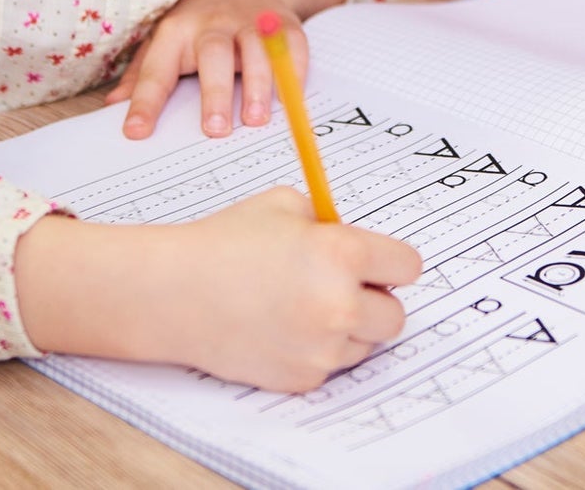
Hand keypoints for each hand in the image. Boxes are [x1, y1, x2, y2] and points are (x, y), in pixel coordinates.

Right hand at [16, 188, 422, 391]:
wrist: (176, 291)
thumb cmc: (227, 240)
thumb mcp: (286, 205)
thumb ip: (331, 223)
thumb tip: (363, 244)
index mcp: (342, 254)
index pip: (407, 267)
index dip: (393, 262)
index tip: (380, 263)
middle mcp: (339, 305)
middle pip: (395, 315)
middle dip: (375, 299)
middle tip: (345, 285)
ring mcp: (321, 348)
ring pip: (365, 344)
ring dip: (348, 327)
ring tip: (304, 303)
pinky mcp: (301, 379)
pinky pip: (331, 365)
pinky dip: (318, 349)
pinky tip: (283, 325)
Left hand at [106, 0, 349, 138]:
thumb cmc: (201, 21)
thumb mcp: (166, 40)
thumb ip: (142, 75)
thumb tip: (112, 109)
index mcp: (178, 32)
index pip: (158, 70)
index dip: (145, 102)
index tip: (136, 133)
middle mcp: (214, 24)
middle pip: (214, 55)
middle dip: (214, 93)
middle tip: (215, 130)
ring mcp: (252, 22)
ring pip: (257, 51)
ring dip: (259, 85)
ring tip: (255, 120)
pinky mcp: (285, 24)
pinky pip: (293, 47)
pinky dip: (294, 73)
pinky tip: (290, 100)